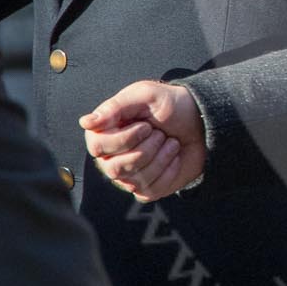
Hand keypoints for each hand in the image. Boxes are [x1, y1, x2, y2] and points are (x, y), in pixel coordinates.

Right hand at [81, 80, 205, 200]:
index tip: (146, 125)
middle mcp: (111, 158)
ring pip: (135, 179)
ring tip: (169, 142)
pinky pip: (151, 190)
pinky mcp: (147, 189)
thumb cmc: (171, 106)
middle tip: (159, 133)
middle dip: (146, 148)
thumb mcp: (145, 95)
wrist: (200, 122)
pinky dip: (169, 170)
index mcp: (104, 133)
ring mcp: (128, 176)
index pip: (97, 147)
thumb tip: (86, 122)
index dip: (125, 138)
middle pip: (115, 168)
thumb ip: (115, 106)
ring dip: (161, 157)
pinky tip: (173, 156)